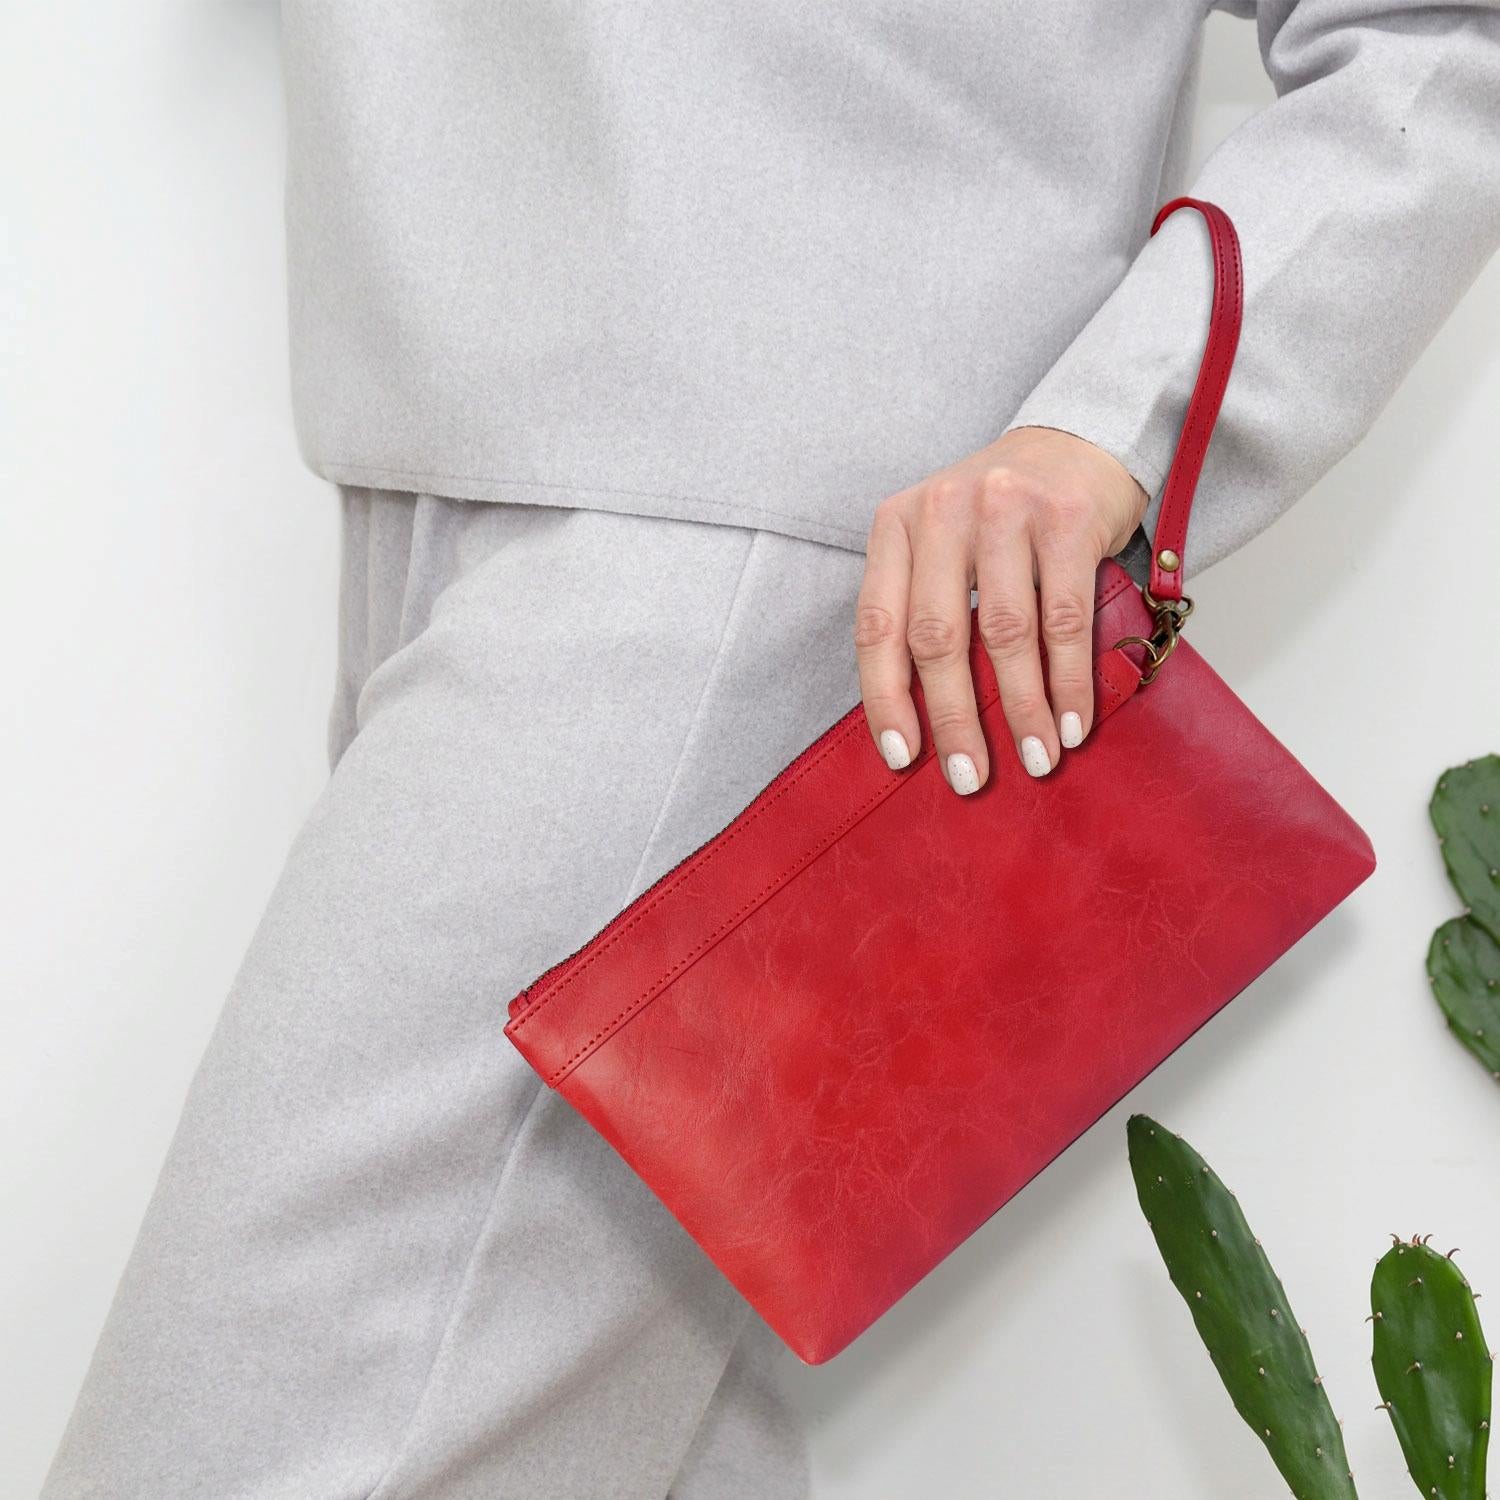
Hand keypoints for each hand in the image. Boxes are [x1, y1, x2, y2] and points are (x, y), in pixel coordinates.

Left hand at [853, 426, 1147, 793]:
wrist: (1077, 443)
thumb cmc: (998, 517)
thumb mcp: (940, 546)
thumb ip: (922, 610)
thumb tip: (921, 722)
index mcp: (896, 524)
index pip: (877, 625)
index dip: (885, 698)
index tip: (902, 756)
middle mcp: (943, 509)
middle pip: (938, 636)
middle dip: (955, 718)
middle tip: (969, 776)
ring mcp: (1006, 509)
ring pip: (1006, 634)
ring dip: (1022, 710)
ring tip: (1036, 759)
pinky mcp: (1068, 519)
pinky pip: (1065, 619)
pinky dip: (1069, 681)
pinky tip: (1073, 722)